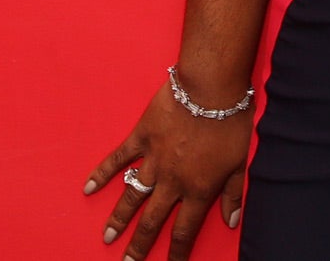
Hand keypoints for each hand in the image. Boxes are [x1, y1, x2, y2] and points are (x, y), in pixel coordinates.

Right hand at [84, 78, 251, 258]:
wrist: (212, 86)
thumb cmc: (232, 120)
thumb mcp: (241, 160)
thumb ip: (235, 193)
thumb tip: (232, 222)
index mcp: (198, 189)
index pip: (184, 231)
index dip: (176, 253)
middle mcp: (172, 181)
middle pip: (152, 221)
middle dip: (139, 246)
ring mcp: (153, 159)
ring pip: (132, 196)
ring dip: (118, 218)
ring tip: (107, 237)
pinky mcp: (142, 137)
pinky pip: (118, 158)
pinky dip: (102, 173)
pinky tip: (88, 188)